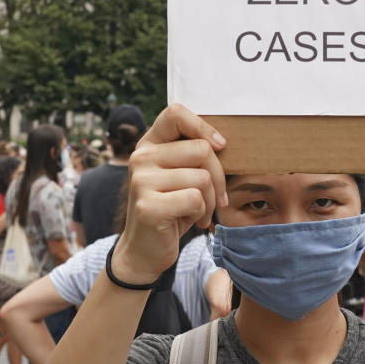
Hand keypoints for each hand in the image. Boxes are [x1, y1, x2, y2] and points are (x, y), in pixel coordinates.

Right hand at [115, 104, 226, 284]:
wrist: (145, 250)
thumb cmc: (171, 208)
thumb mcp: (179, 175)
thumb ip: (192, 155)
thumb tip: (223, 141)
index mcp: (149, 144)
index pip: (175, 113)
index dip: (203, 126)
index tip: (220, 145)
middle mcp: (141, 157)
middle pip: (202, 149)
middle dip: (218, 177)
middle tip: (215, 197)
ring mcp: (141, 181)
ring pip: (202, 177)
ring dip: (211, 200)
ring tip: (199, 211)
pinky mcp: (149, 206)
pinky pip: (196, 199)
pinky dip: (202, 213)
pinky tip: (191, 220)